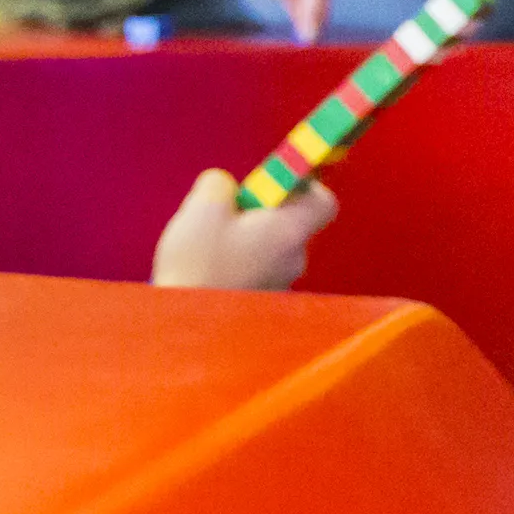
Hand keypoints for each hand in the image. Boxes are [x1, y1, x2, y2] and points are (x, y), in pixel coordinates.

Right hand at [150, 166, 337, 291]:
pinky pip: (259, 271)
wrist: (189, 330)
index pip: (324, 202)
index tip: (272, 183)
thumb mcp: (201, 210)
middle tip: (227, 211)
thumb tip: (225, 185)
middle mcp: (295, 260)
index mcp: (289, 232)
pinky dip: (240, 264)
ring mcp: (281, 285)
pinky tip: (208, 270)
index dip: (304, 186)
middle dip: (262, 212)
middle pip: (292, 223)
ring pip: (272, 248)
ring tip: (209, 244)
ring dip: (247, 239)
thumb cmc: (198, 268)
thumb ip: (219, 185)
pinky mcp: (263, 304)